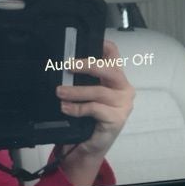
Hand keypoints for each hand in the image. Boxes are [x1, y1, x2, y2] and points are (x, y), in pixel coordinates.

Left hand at [56, 40, 134, 185]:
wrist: (89, 146)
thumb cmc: (88, 118)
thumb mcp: (86, 95)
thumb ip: (83, 81)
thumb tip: (64, 67)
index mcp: (117, 79)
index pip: (114, 56)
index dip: (104, 46)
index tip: (87, 40)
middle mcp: (124, 89)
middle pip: (109, 70)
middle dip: (88, 65)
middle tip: (68, 65)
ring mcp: (123, 104)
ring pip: (99, 91)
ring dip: (76, 91)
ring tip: (60, 92)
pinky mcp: (117, 119)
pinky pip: (95, 109)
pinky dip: (78, 108)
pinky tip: (66, 108)